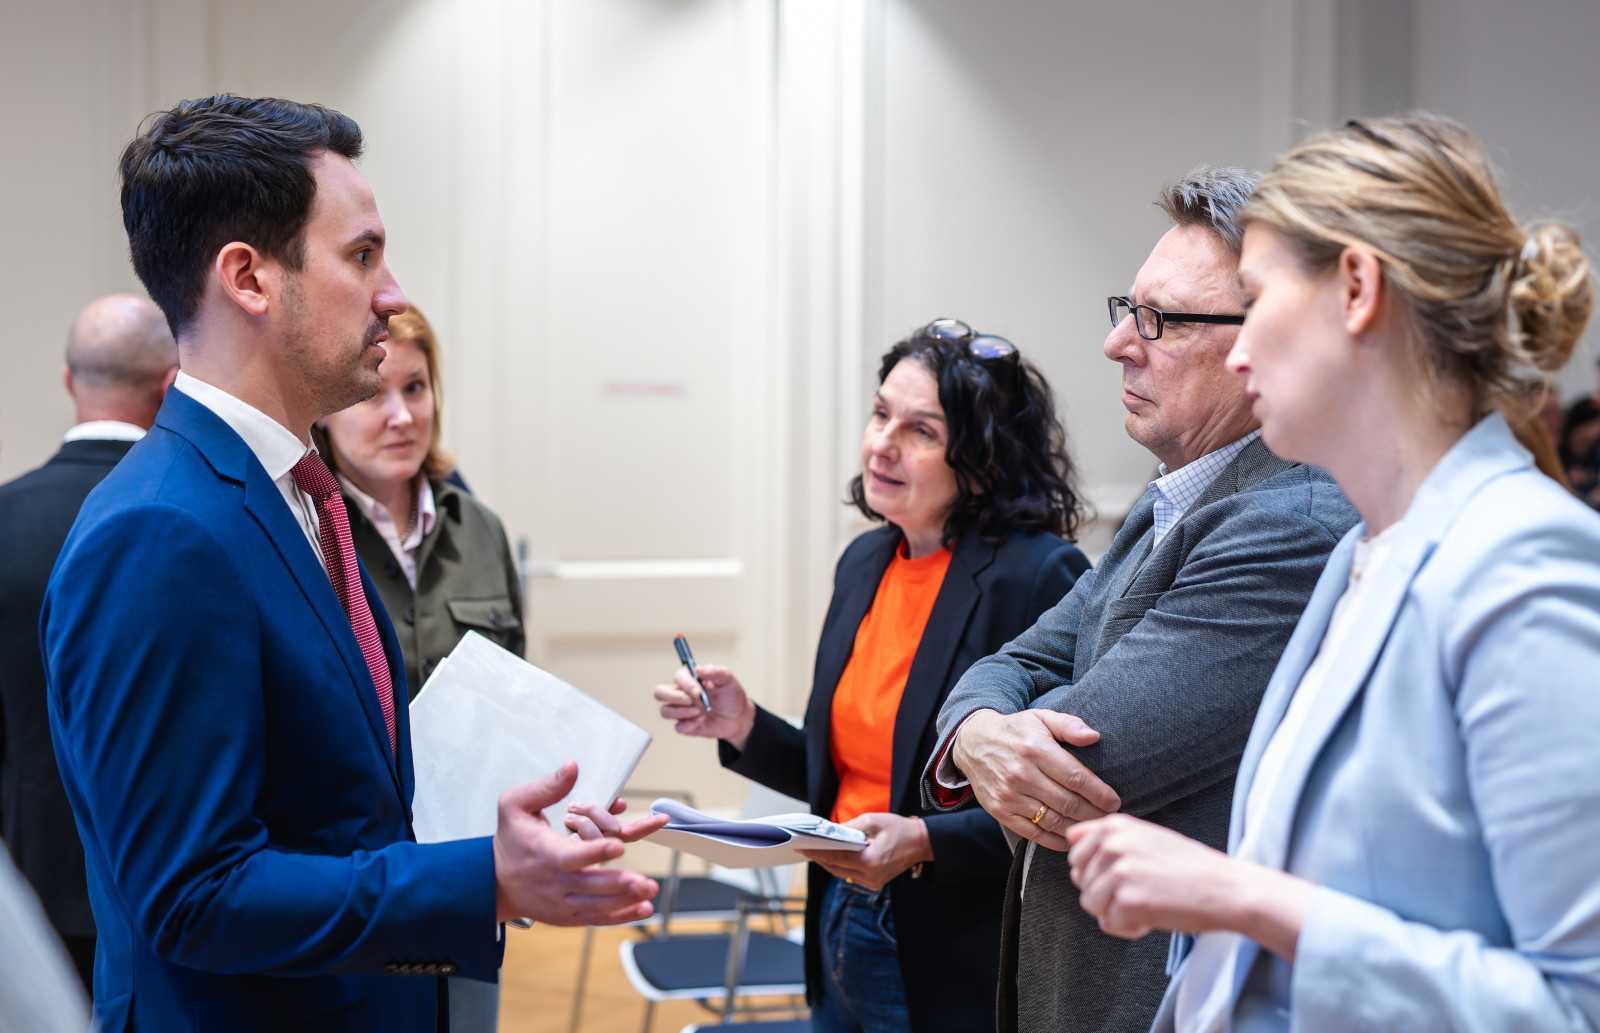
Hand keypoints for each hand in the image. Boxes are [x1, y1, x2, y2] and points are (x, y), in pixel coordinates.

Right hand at [492, 760, 659, 925]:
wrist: (495, 883)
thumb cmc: (510, 840)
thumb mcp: (515, 805)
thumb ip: (546, 787)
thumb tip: (572, 766)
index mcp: (546, 853)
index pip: (573, 855)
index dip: (596, 850)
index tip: (618, 845)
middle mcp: (557, 881)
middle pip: (592, 885)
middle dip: (621, 883)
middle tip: (646, 882)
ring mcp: (564, 901)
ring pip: (597, 905)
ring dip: (626, 900)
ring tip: (650, 892)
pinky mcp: (569, 915)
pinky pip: (597, 918)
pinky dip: (621, 916)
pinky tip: (643, 908)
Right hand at [653, 663, 756, 750]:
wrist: (738, 718)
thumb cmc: (731, 696)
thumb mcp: (728, 680)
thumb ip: (714, 671)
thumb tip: (697, 668)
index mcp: (690, 679)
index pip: (677, 677)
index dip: (685, 684)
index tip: (699, 691)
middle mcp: (682, 693)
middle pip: (659, 692)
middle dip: (674, 697)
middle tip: (692, 701)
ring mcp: (682, 710)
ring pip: (665, 711)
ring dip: (683, 712)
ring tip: (702, 713)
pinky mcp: (685, 725)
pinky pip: (678, 727)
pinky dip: (690, 725)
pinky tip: (702, 722)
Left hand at [799, 813, 932, 890]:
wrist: (921, 843)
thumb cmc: (899, 829)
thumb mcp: (872, 821)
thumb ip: (848, 828)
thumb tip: (829, 832)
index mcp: (870, 861)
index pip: (835, 857)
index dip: (816, 852)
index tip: (802, 847)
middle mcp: (870, 876)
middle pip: (835, 868)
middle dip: (819, 857)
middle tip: (803, 848)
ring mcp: (872, 883)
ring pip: (841, 873)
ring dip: (828, 862)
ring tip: (815, 851)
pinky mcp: (874, 884)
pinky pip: (850, 875)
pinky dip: (840, 866)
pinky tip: (832, 857)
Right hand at [950, 709, 1120, 850]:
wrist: (973, 743)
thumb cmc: (1015, 731)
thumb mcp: (1041, 717)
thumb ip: (1069, 725)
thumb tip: (1094, 737)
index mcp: (1035, 749)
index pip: (1076, 777)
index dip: (1099, 793)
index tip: (1114, 800)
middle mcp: (1021, 774)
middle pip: (1068, 802)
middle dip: (1094, 813)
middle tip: (1109, 817)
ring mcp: (1009, 796)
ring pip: (1053, 820)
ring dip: (1078, 827)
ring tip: (1095, 827)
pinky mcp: (1001, 811)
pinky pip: (1033, 833)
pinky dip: (1055, 840)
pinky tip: (1071, 837)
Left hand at [1066, 814, 1311, 960]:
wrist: (1225, 889)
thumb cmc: (1189, 867)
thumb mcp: (1145, 837)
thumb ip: (1108, 838)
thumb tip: (1070, 841)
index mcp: (1115, 825)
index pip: (1074, 849)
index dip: (1093, 868)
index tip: (1122, 874)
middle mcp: (1112, 844)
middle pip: (1080, 879)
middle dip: (1104, 892)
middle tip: (1140, 891)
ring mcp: (1118, 872)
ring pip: (1090, 903)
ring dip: (1115, 911)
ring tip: (1148, 903)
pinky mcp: (1127, 901)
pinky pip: (1108, 924)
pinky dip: (1128, 928)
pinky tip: (1153, 918)